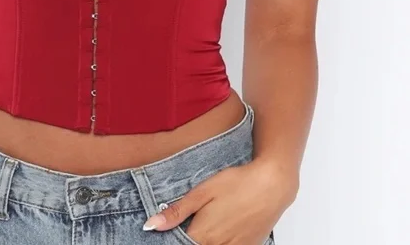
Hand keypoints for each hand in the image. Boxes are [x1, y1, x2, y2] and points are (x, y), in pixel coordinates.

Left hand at [142, 158, 298, 244]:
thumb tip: (152, 225)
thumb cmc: (237, 183)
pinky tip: (219, 231)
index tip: (167, 232)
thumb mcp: (202, 191)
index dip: (170, 238)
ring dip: (204, 241)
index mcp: (202, 234)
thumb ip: (177, 211)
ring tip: (206, 225)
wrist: (272, 185)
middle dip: (186, 240)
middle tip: (191, 224)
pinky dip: (220, 243)